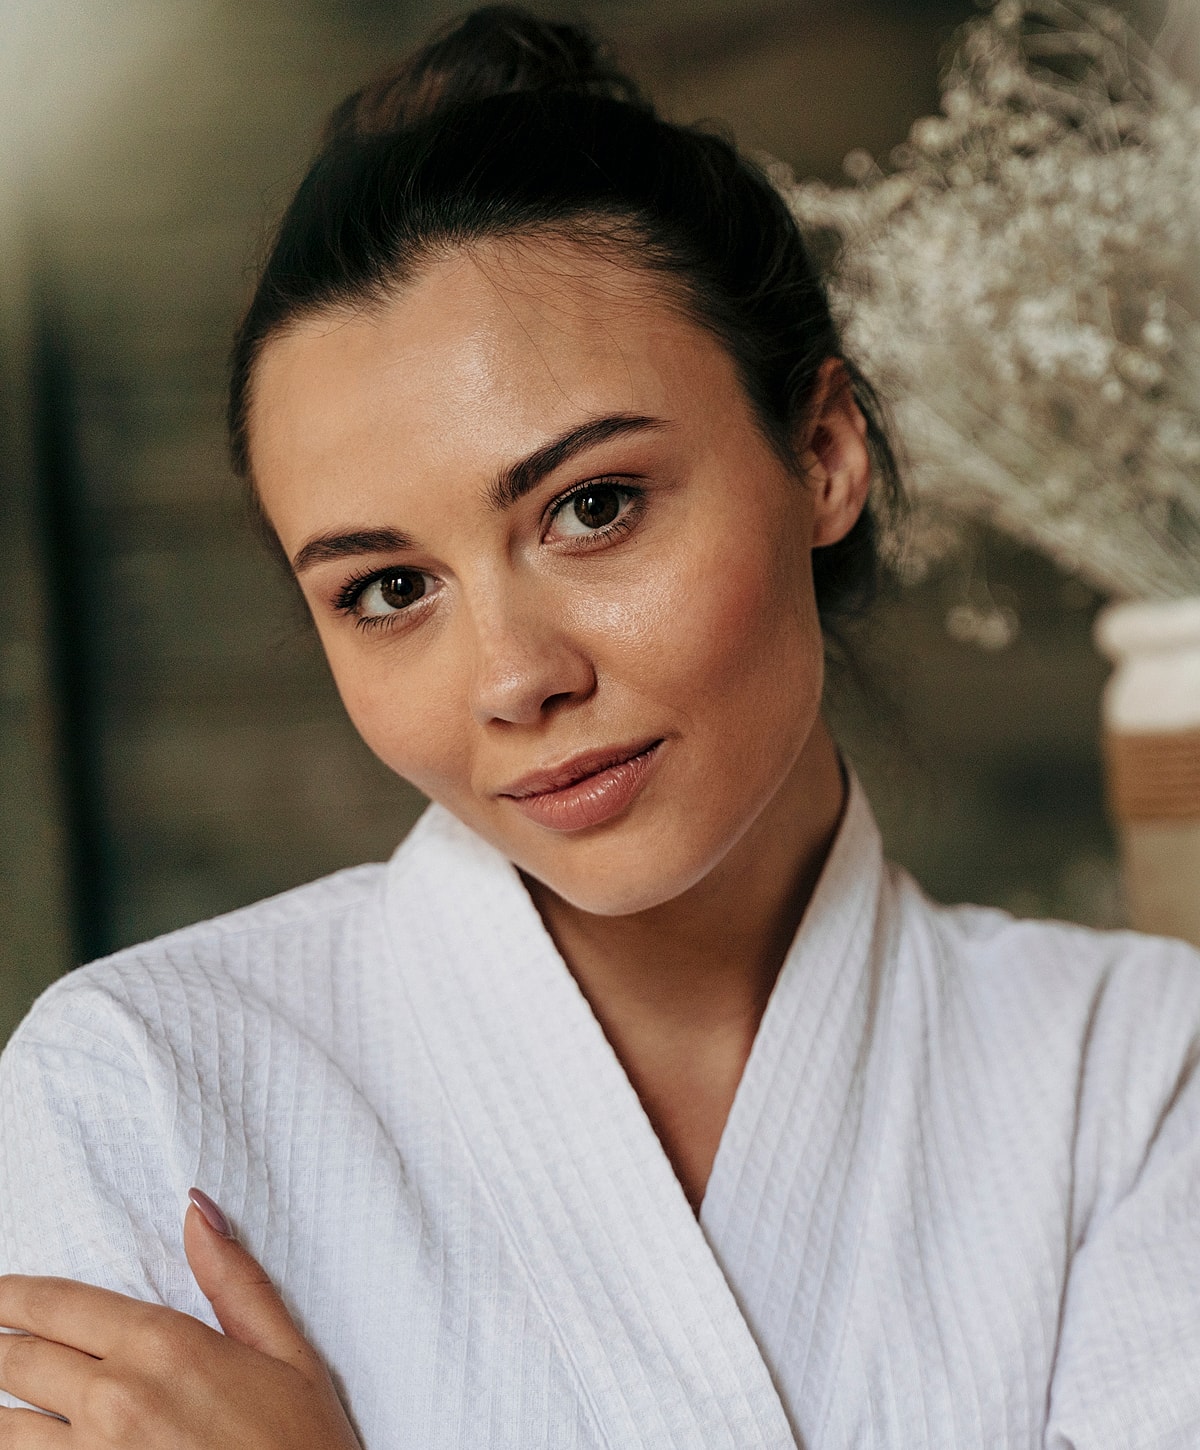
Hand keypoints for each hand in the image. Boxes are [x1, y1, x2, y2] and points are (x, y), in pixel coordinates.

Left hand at [0, 1191, 359, 1447]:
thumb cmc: (301, 1445)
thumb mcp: (284, 1352)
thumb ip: (233, 1279)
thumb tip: (198, 1211)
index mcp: (164, 1347)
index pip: (59, 1307)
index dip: (12, 1295)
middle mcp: (117, 1400)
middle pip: (17, 1361)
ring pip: (4, 1429)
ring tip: (1, 1398)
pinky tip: (26, 1440)